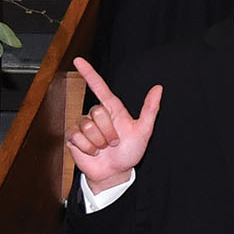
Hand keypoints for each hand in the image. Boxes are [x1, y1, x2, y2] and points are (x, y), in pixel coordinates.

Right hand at [64, 59, 160, 192]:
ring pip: (88, 126)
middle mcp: (97, 115)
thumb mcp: (144, 130)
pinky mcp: (74, 138)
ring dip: (99, 141)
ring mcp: (84, 126)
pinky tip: (93, 152)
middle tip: (114, 142)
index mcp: (113, 109)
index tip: (78, 60)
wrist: (115, 172)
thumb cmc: (130, 151)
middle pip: (97, 111)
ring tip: (104, 148)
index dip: (89, 73)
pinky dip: (88, 148)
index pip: (99, 87)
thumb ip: (150, 109)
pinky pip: (77, 137)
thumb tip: (158, 88)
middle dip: (109, 131)